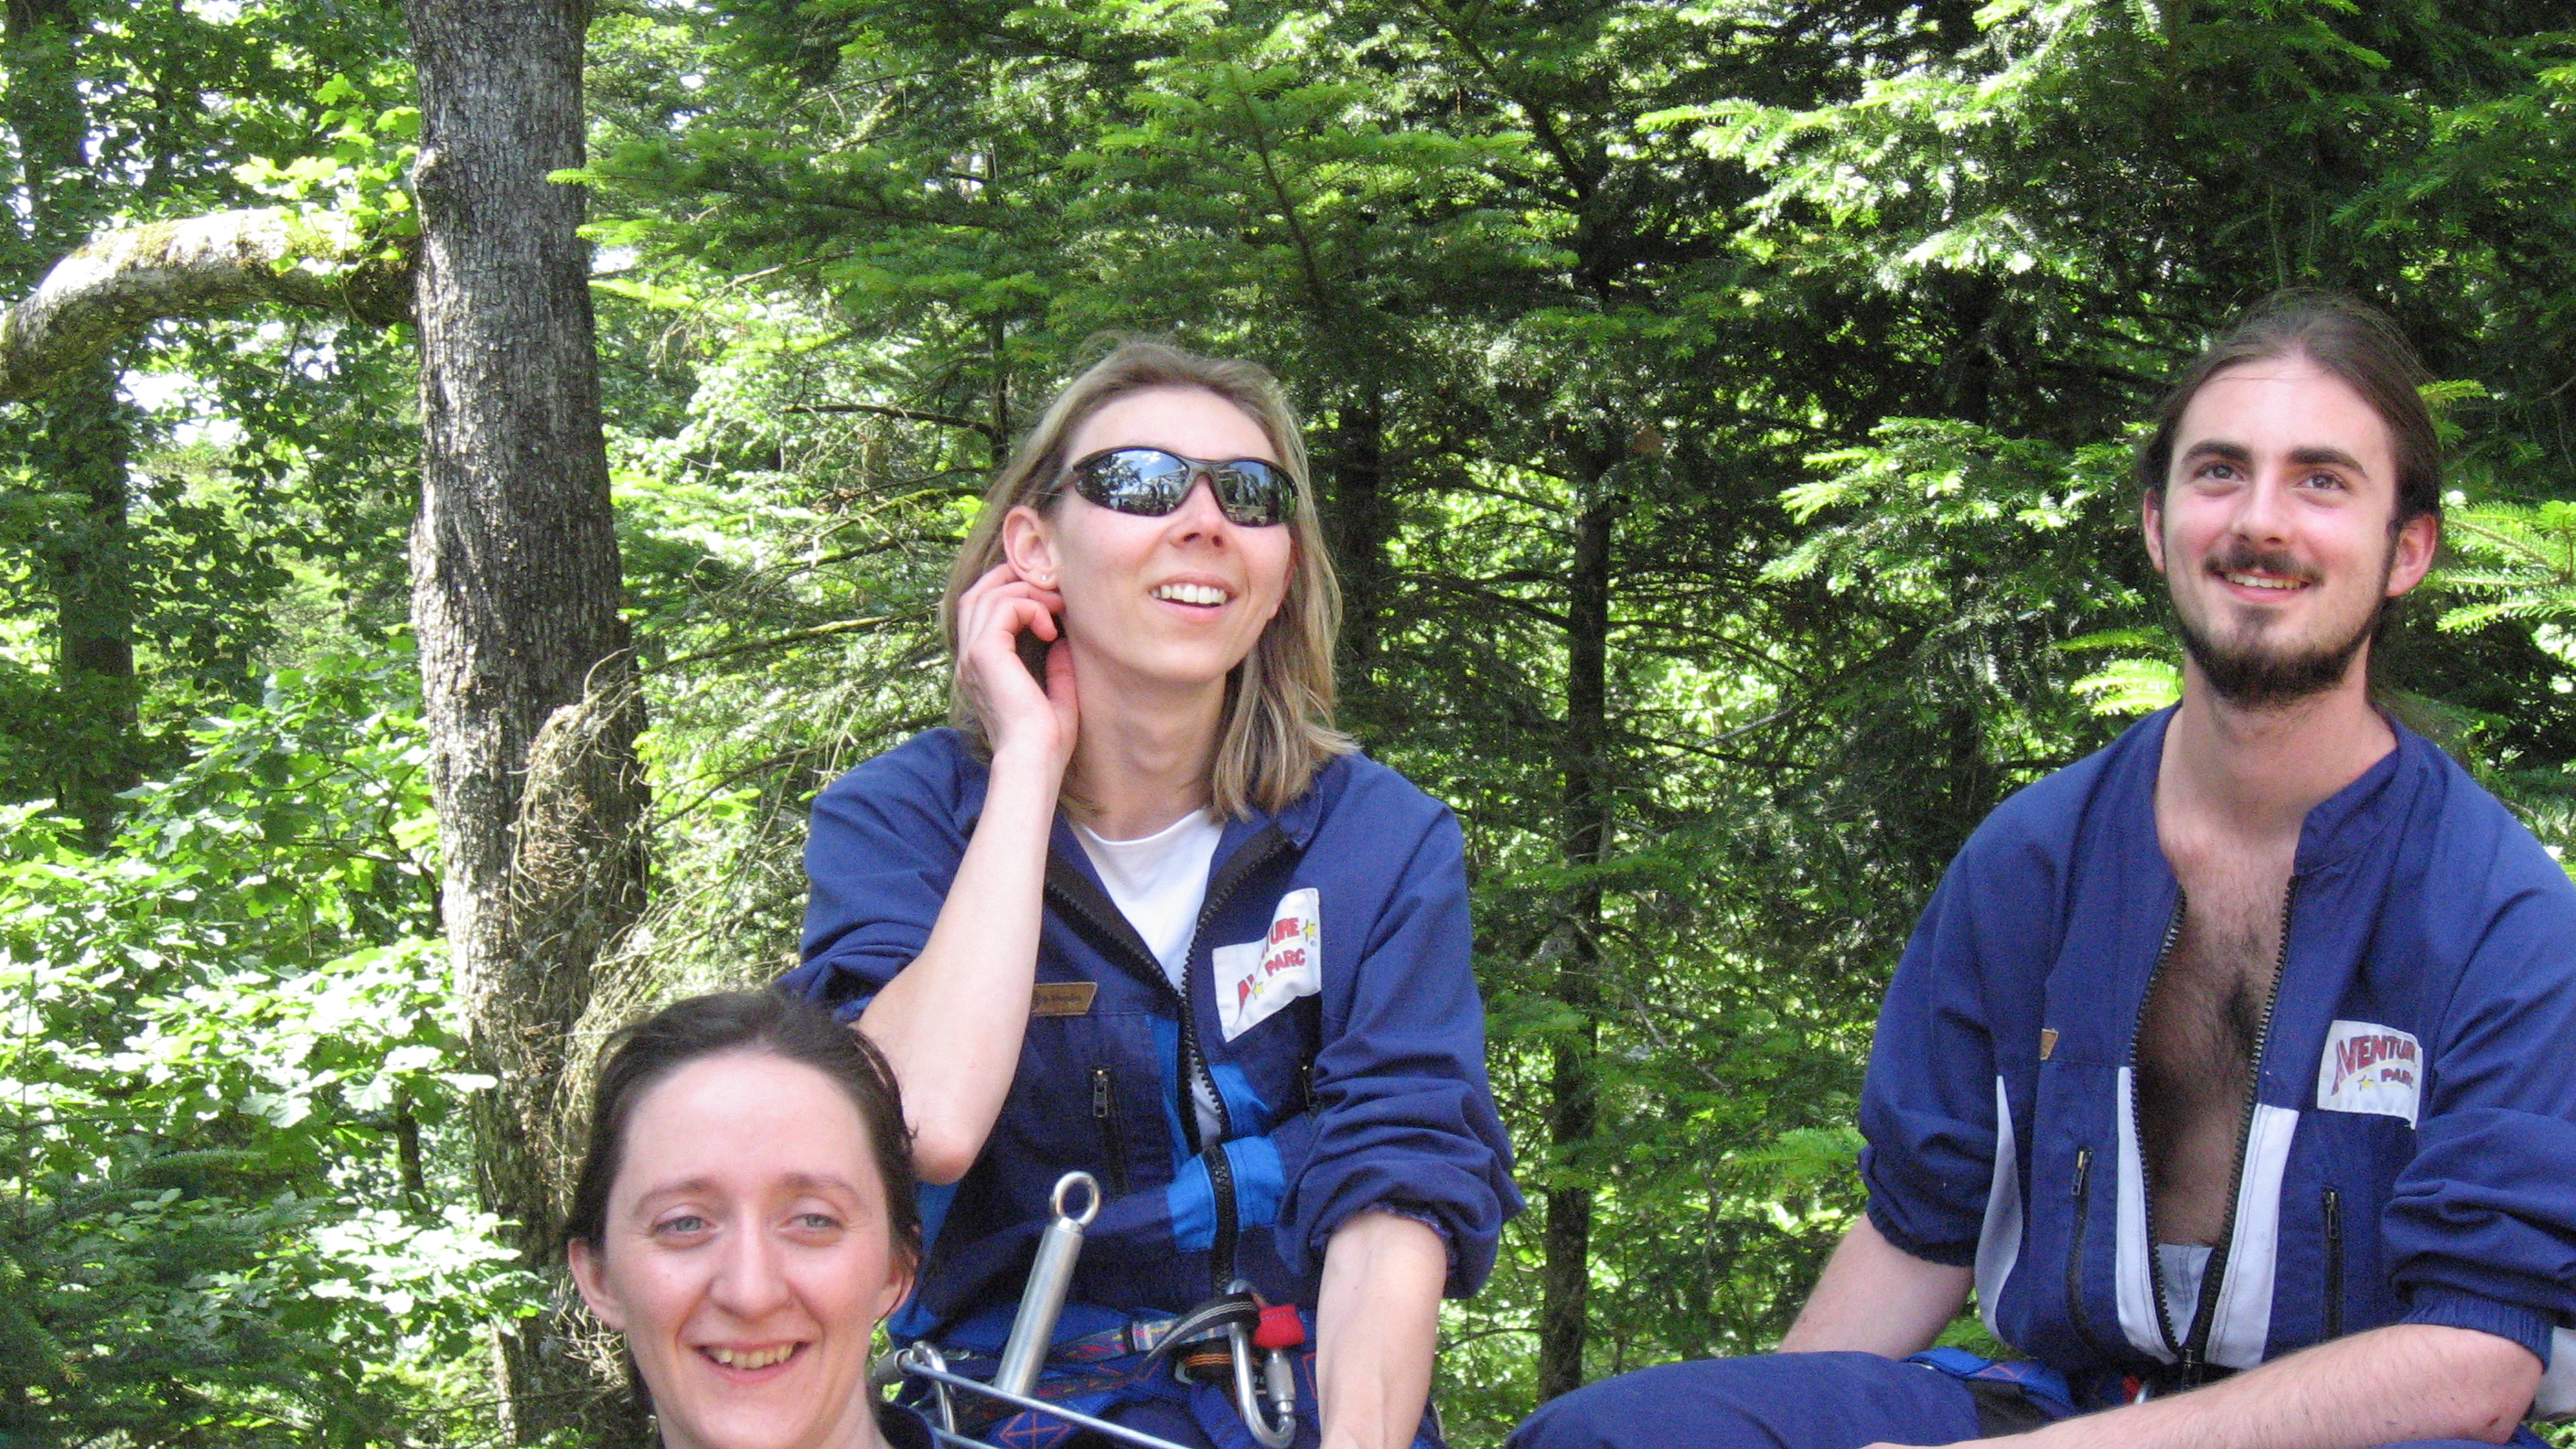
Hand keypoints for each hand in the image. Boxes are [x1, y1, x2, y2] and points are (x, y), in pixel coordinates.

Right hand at [953, 562, 1077, 770]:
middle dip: (1010, 579)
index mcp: (979, 670)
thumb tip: (1063, 639)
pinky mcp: (985, 655)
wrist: (1034, 761)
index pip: (979, 614)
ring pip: (988, 595)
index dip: (1008, 592)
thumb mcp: (1056, 695)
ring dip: (1027, 593)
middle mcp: (968, 660)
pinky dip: (1030, 607)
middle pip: (976, 595)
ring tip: (1057, 607)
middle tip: (1047, 583)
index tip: (1046, 598)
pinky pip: (1004, 608)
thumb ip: (1056, 666)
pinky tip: (1050, 629)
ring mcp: (972, 656)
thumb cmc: (1046, 741)